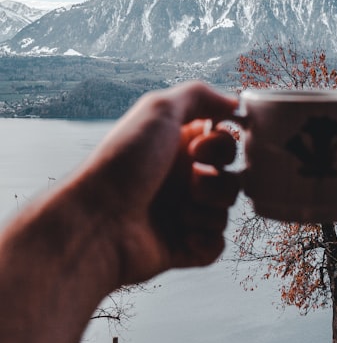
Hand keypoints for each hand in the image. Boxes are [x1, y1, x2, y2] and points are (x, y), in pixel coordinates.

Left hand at [71, 81, 239, 288]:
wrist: (96, 222)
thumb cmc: (123, 163)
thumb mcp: (158, 109)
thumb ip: (199, 94)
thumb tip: (234, 102)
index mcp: (177, 147)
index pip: (223, 141)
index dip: (221, 144)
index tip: (197, 148)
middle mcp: (180, 178)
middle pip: (231, 176)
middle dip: (218, 179)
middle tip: (190, 180)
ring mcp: (182, 214)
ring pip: (226, 210)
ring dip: (209, 208)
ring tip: (180, 211)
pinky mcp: (183, 247)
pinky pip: (217, 245)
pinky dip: (205, 240)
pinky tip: (182, 236)